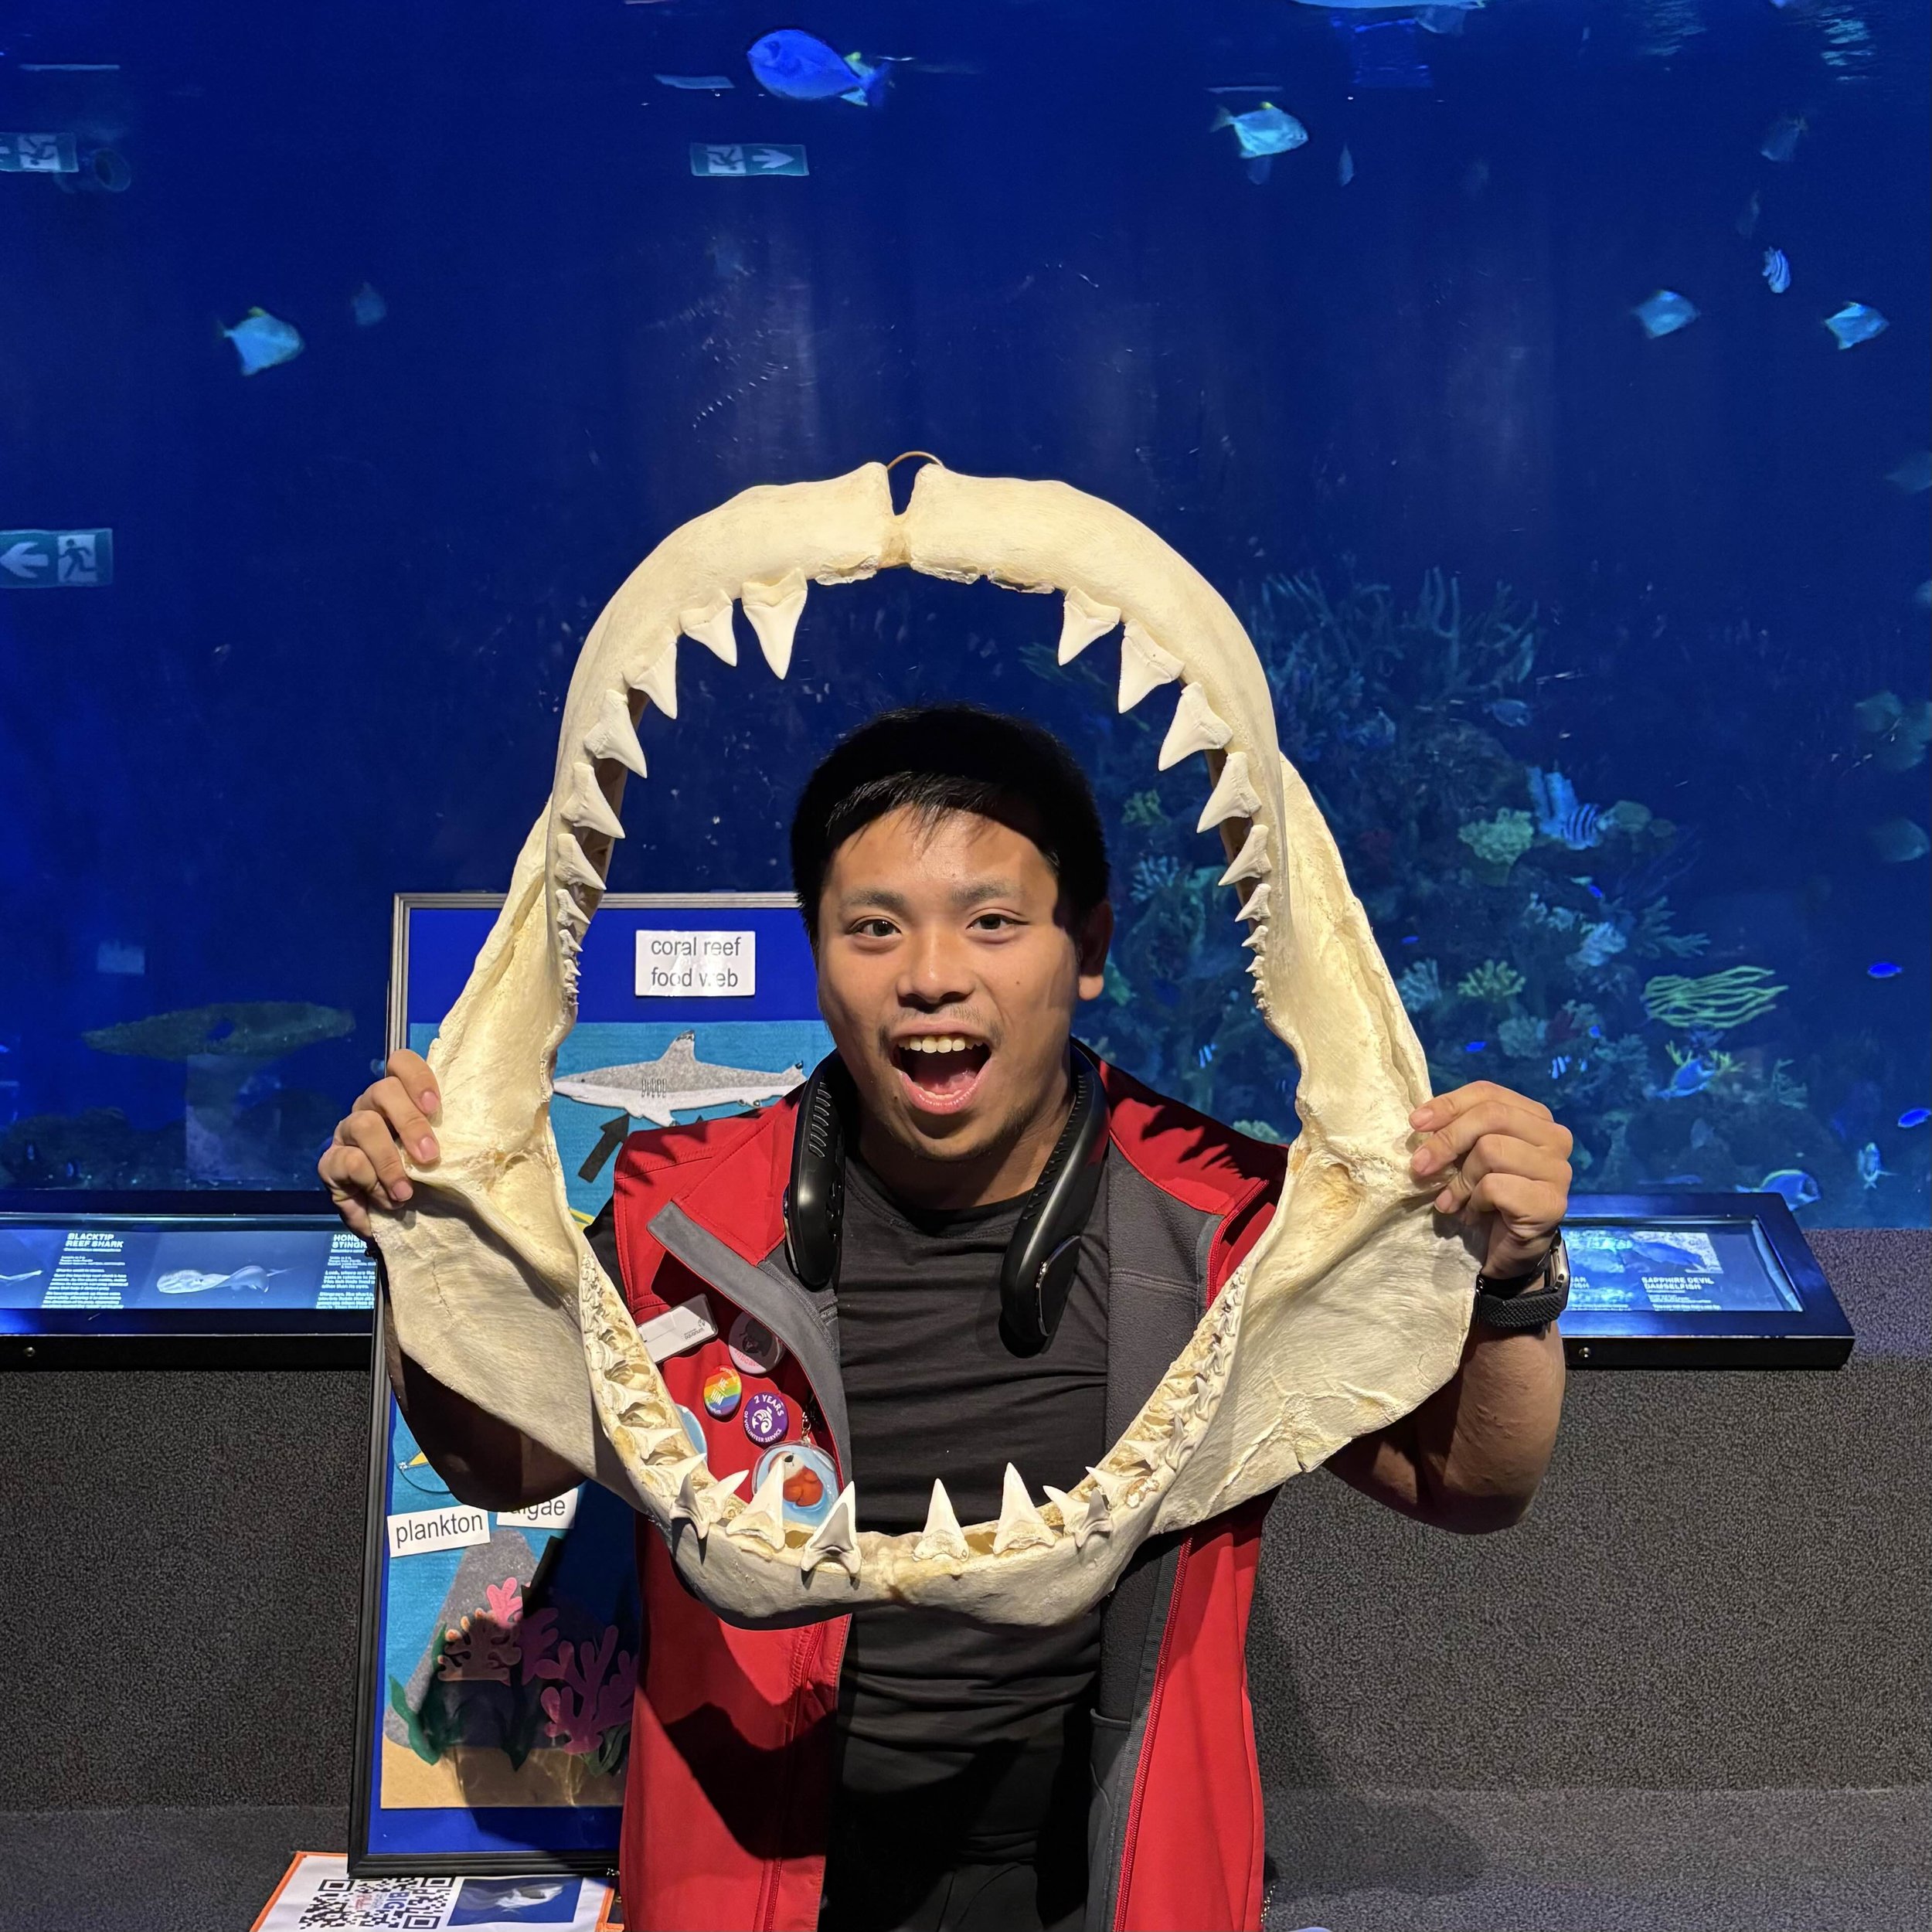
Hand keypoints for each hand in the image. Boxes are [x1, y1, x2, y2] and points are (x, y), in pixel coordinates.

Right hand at [318, 1049, 440, 1237]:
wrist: (392, 1221)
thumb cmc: (424, 1180)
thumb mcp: (443, 1159)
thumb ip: (455, 1141)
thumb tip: (483, 1141)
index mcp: (400, 1099)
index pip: (400, 1063)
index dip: (417, 1077)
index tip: (434, 1107)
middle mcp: (370, 1108)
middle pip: (383, 1090)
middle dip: (410, 1123)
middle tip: (429, 1158)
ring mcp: (347, 1133)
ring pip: (364, 1124)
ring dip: (389, 1161)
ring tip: (405, 1193)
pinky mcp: (330, 1162)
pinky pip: (348, 1160)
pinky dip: (371, 1182)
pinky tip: (385, 1200)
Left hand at [1408, 1081, 1571, 1277]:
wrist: (1506, 1249)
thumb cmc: (1486, 1196)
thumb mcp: (1467, 1155)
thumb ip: (1455, 1131)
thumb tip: (1420, 1122)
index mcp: (1536, 1117)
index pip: (1489, 1093)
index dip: (1449, 1104)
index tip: (1415, 1123)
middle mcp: (1555, 1138)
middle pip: (1491, 1116)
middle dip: (1447, 1140)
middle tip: (1420, 1167)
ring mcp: (1558, 1170)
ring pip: (1491, 1150)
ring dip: (1461, 1180)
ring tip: (1452, 1200)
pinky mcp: (1551, 1203)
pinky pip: (1495, 1187)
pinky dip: (1474, 1202)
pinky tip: (1473, 1214)